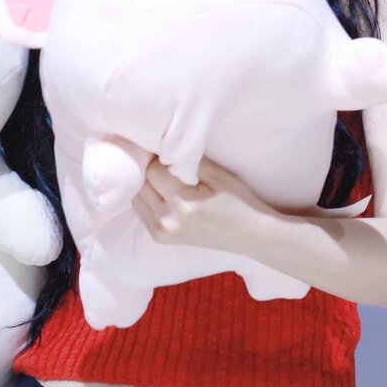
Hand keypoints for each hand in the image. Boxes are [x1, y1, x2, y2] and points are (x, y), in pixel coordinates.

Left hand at [131, 156, 268, 253]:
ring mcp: (162, 233)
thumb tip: (161, 148)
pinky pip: (141, 210)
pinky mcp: (160, 238)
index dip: (160, 158)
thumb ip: (186, 161)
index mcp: (184, 205)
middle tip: (168, 165)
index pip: (152, 170)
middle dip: (150, 170)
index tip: (172, 156)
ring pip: (136, 197)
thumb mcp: (217, 174)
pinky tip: (165, 194)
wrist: (250, 235)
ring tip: (167, 180)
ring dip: (147, 185)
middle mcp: (168, 222)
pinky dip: (148, 198)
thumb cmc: (237, 201)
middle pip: (140, 183)